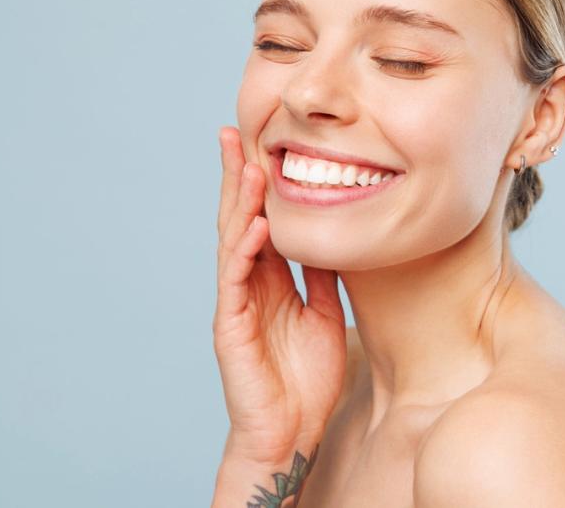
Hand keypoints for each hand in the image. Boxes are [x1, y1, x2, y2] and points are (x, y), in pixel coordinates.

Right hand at [213, 125, 346, 462]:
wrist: (291, 432)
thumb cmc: (306, 377)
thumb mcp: (323, 314)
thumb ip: (321, 277)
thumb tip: (334, 239)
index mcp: (270, 278)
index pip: (261, 219)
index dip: (258, 183)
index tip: (260, 141)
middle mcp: (248, 284)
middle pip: (239, 219)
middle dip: (235, 176)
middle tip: (233, 132)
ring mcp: (236, 303)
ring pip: (233, 242)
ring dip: (239, 203)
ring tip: (247, 164)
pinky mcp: (230, 327)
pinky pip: (236, 282)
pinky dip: (245, 251)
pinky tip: (256, 225)